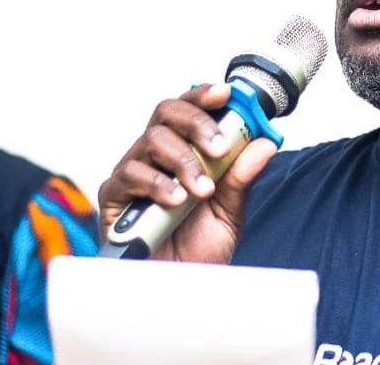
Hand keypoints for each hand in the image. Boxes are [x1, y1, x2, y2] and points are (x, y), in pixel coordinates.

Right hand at [98, 83, 277, 262]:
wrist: (176, 286)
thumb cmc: (199, 245)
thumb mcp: (231, 209)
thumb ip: (242, 176)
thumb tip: (265, 142)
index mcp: (186, 149)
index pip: (190, 109)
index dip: (204, 95)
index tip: (226, 93)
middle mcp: (157, 154)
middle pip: (167, 113)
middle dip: (197, 124)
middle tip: (219, 148)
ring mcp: (133, 172)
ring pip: (152, 141)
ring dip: (184, 161)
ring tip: (202, 190)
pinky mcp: (113, 197)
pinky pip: (130, 175)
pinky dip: (158, 184)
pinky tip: (175, 200)